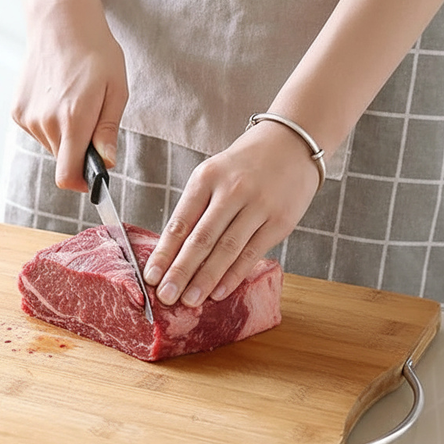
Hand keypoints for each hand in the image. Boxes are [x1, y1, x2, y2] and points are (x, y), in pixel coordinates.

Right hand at [11, 0, 127, 190]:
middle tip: (90, 119)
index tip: (92, 178)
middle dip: (78, 151)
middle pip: (62, 161)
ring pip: (51, 146)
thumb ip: (108, 131)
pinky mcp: (17, 111)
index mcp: (73, 120)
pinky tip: (56, 96)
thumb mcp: (116, 90)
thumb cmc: (95, 52)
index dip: (81, 183)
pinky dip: (49, 123)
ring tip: (72, 102)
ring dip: (64, 135)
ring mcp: (28, 117)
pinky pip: (38, 131)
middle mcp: (46, 122)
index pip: (67, 176)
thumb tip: (106, 163)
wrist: (59, 21)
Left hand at [143, 120, 321, 305]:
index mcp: (206, 178)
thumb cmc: (243, 167)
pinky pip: (252, 253)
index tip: (151, 278)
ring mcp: (258, 206)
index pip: (180, 222)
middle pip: (201, 239)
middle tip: (166, 297)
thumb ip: (195, 210)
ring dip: (206, 279)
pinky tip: (219, 292)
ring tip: (189, 301)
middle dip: (181, 271)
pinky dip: (234, 275)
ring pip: (227, 249)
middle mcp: (232, 191)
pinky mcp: (280, 221)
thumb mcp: (212, 176)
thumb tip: (172, 255)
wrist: (291, 143)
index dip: (164, 253)